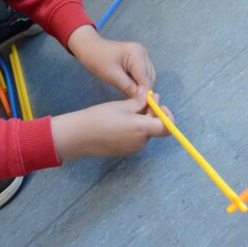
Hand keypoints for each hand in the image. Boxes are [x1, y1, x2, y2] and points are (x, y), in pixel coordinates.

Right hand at [51, 93, 171, 161]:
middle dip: (151, 113)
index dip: (168, 117)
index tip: (160, 106)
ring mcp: (132, 148)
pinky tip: (120, 119)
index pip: (167, 128)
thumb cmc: (101, 118)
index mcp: (142, 129)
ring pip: (143, 132)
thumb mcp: (122, 105)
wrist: (80, 135)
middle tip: (144, 98)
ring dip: (141, 120)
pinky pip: (134, 138)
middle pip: (154, 127)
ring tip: (128, 107)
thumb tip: (148, 95)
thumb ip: (139, 101)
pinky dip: (133, 128)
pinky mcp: (123, 150)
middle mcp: (140, 141)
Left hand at [67, 25, 154, 98]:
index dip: (144, 94)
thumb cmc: (98, 60)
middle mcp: (143, 52)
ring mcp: (142, 54)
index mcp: (136, 54)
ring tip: (130, 94)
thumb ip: (129, 89)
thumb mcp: (113, 77)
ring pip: (148, 77)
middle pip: (149, 78)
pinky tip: (130, 86)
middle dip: (143, 90)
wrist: (91, 48)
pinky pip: (143, 73)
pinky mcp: (140, 58)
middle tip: (135, 102)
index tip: (141, 106)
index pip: (145, 79)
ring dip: (141, 86)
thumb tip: (142, 101)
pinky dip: (138, 81)